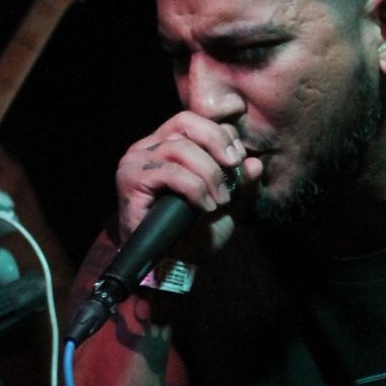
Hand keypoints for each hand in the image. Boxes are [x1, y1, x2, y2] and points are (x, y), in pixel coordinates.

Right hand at [116, 112, 262, 259]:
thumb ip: (242, 184)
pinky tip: (205, 207)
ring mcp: (137, 162)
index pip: (194, 120)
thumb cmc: (194, 233)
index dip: (220, 135)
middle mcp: (148, 147)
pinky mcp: (131, 180)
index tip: (238, 159)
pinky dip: (194, 189)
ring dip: (208, 174)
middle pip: (186, 123)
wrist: (172, 264)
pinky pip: (170, 173)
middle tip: (234, 168)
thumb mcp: (227, 206)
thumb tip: (255, 162)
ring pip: (180, 148)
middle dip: (217, 143)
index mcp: (168, 145)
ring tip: (219, 200)